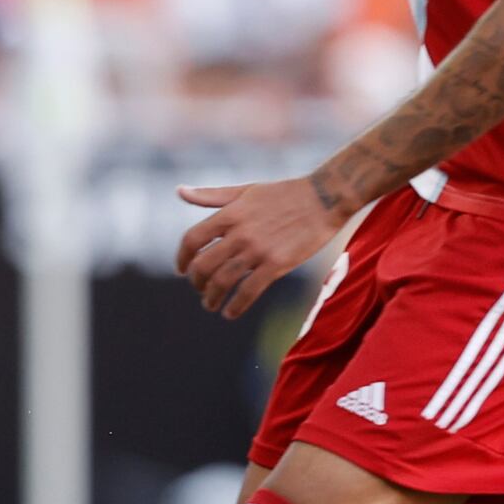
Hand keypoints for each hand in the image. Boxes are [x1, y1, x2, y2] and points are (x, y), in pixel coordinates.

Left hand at [175, 177, 346, 318]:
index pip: (192, 240)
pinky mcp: (277, 264)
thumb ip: (210, 195)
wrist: (323, 198)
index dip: (182, 257)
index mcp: (229, 215)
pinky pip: (249, 291)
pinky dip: (236, 305)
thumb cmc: (283, 193)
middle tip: (199, 289)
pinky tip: (230, 313)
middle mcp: (239, 234)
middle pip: (203, 265)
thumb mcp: (244, 191)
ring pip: (223, 281)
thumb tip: (180, 191)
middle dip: (196, 282)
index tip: (181, 269)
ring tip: (210, 304)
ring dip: (211, 297)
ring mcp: (257, 250)